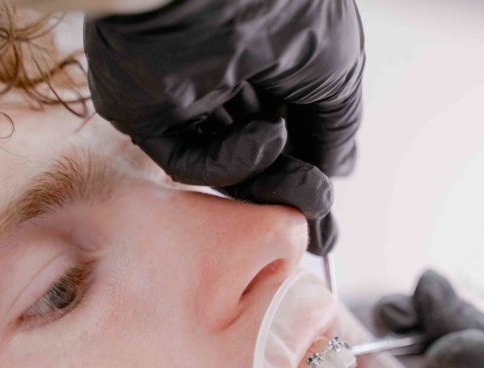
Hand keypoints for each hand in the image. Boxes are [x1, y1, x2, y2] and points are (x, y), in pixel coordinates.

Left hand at [83, 0, 364, 254]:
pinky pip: (187, 161)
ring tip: (309, 189)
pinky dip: (232, 163)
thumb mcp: (336, 71)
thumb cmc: (283, 7)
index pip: (283, 130)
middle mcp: (220, 78)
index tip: (326, 218)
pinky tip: (267, 136)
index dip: (307, 173)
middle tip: (319, 229)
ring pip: (224, 167)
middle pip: (253, 157)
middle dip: (288, 194)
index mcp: (262, 60)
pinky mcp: (145, 113)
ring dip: (271, 184)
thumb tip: (338, 170)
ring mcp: (180, 98)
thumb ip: (336, 127)